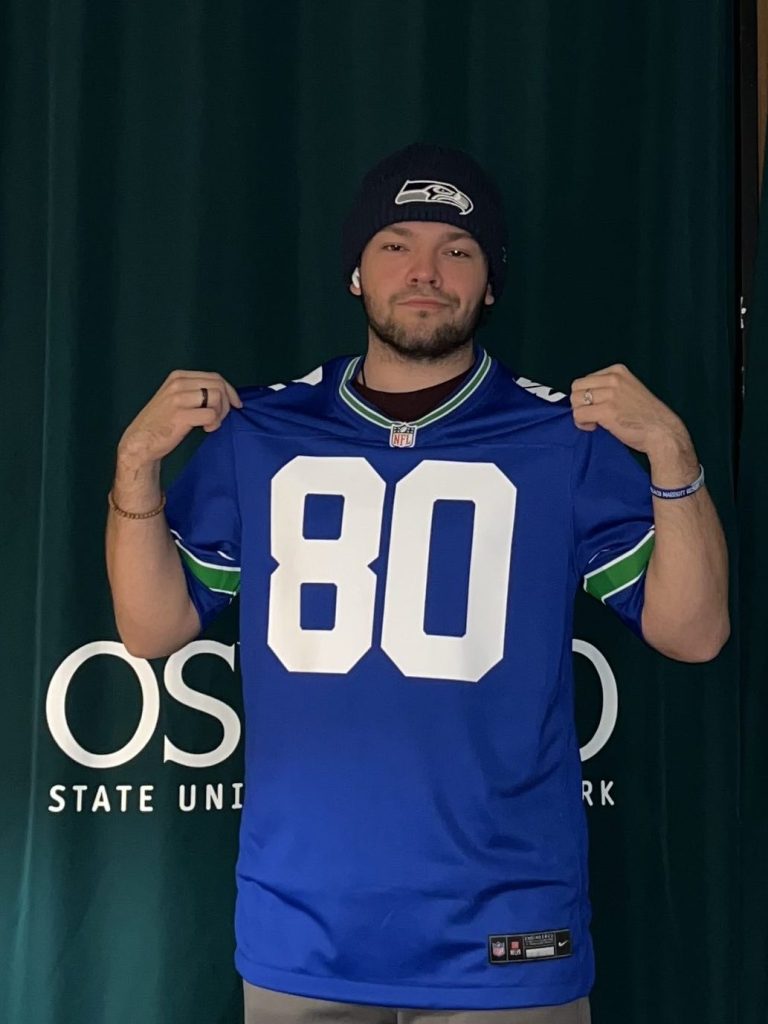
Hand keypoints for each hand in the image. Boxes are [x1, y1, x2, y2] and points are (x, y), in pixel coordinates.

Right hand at [117, 370, 242, 471]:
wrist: (141, 441)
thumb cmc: (161, 422)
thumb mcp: (175, 398)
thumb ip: (195, 391)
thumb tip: (225, 393)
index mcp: (178, 376)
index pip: (214, 377)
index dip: (230, 390)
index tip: (236, 404)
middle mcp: (178, 383)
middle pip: (218, 385)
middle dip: (227, 403)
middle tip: (220, 418)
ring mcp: (178, 398)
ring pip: (216, 397)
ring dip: (220, 413)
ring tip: (211, 424)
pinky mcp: (181, 414)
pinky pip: (211, 414)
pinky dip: (214, 424)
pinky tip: (206, 429)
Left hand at [570, 363, 691, 460]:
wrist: (663, 432)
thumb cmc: (647, 416)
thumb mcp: (628, 390)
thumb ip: (609, 388)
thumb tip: (585, 396)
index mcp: (617, 371)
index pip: (584, 379)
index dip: (586, 396)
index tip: (596, 406)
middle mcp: (613, 379)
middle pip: (576, 388)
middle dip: (579, 404)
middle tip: (591, 415)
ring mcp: (610, 394)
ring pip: (575, 401)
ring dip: (580, 414)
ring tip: (594, 422)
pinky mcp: (606, 411)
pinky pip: (579, 415)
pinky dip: (582, 424)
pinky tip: (594, 427)